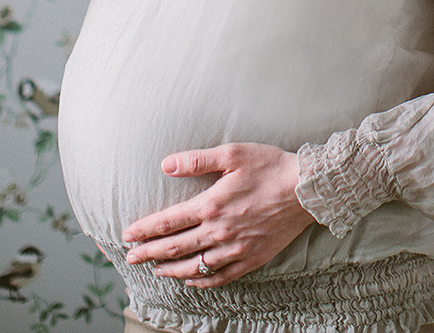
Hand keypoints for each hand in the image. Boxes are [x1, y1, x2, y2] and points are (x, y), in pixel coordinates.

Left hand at [122, 143, 315, 287]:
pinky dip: (201, 280)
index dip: (144, 230)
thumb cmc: (270, 166)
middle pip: (175, 248)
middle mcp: (219, 232)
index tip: (127, 235)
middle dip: (149, 253)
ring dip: (170, 269)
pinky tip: (191, 279)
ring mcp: (235, 248)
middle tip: (130, 258)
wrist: (306, 189)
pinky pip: (220, 276)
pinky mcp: (251, 258)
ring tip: (155, 269)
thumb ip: (197, 160)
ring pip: (194, 266)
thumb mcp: (233, 154)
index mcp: (211, 205)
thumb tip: (166, 165)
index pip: (168, 223)